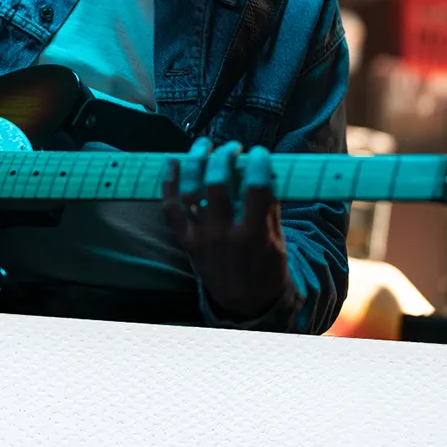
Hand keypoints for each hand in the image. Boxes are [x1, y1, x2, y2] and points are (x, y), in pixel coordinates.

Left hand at [162, 138, 290, 321]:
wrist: (244, 302)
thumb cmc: (265, 267)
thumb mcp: (277, 239)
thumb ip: (269, 207)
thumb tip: (264, 171)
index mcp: (254, 234)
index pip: (255, 188)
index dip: (257, 164)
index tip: (258, 152)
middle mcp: (224, 234)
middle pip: (217, 184)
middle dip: (223, 157)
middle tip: (232, 147)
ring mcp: (201, 237)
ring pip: (190, 192)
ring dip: (195, 162)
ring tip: (203, 145)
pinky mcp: (186, 240)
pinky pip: (171, 208)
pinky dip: (169, 184)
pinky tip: (173, 163)